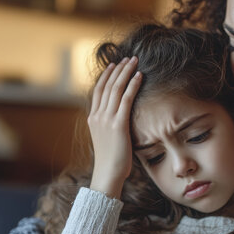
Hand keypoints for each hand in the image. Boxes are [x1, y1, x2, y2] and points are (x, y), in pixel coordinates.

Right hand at [88, 57, 141, 197]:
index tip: (115, 65)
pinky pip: (125, 100)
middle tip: (128, 58)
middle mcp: (97, 116)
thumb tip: (119, 118)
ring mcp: (106, 120)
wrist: (107, 175)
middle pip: (107, 85)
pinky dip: (132, 85)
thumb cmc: (111, 161)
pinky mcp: (118, 125)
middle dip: (118, 69)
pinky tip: (140, 76)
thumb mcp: (106, 139)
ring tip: (135, 61)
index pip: (99, 91)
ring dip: (126, 72)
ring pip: (116, 89)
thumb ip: (109, 125)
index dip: (107, 76)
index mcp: (93, 118)